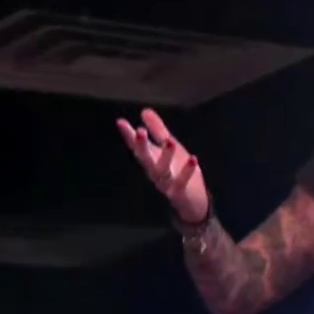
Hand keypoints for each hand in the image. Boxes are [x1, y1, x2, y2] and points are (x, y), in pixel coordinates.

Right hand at [116, 108, 210, 224]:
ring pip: (162, 170)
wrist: (192, 202)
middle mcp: (155, 171)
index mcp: (151, 160)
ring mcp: (166, 183)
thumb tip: (145, 111)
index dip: (129, 136)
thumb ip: (158, 130)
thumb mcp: (169, 147)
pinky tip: (193, 159)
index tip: (121, 123)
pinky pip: (181, 182)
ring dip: (165, 156)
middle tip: (140, 132)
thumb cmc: (179, 171)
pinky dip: (186, 172)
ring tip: (170, 140)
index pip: (137, 147)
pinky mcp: (179, 192)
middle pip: (145, 159)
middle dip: (142, 146)